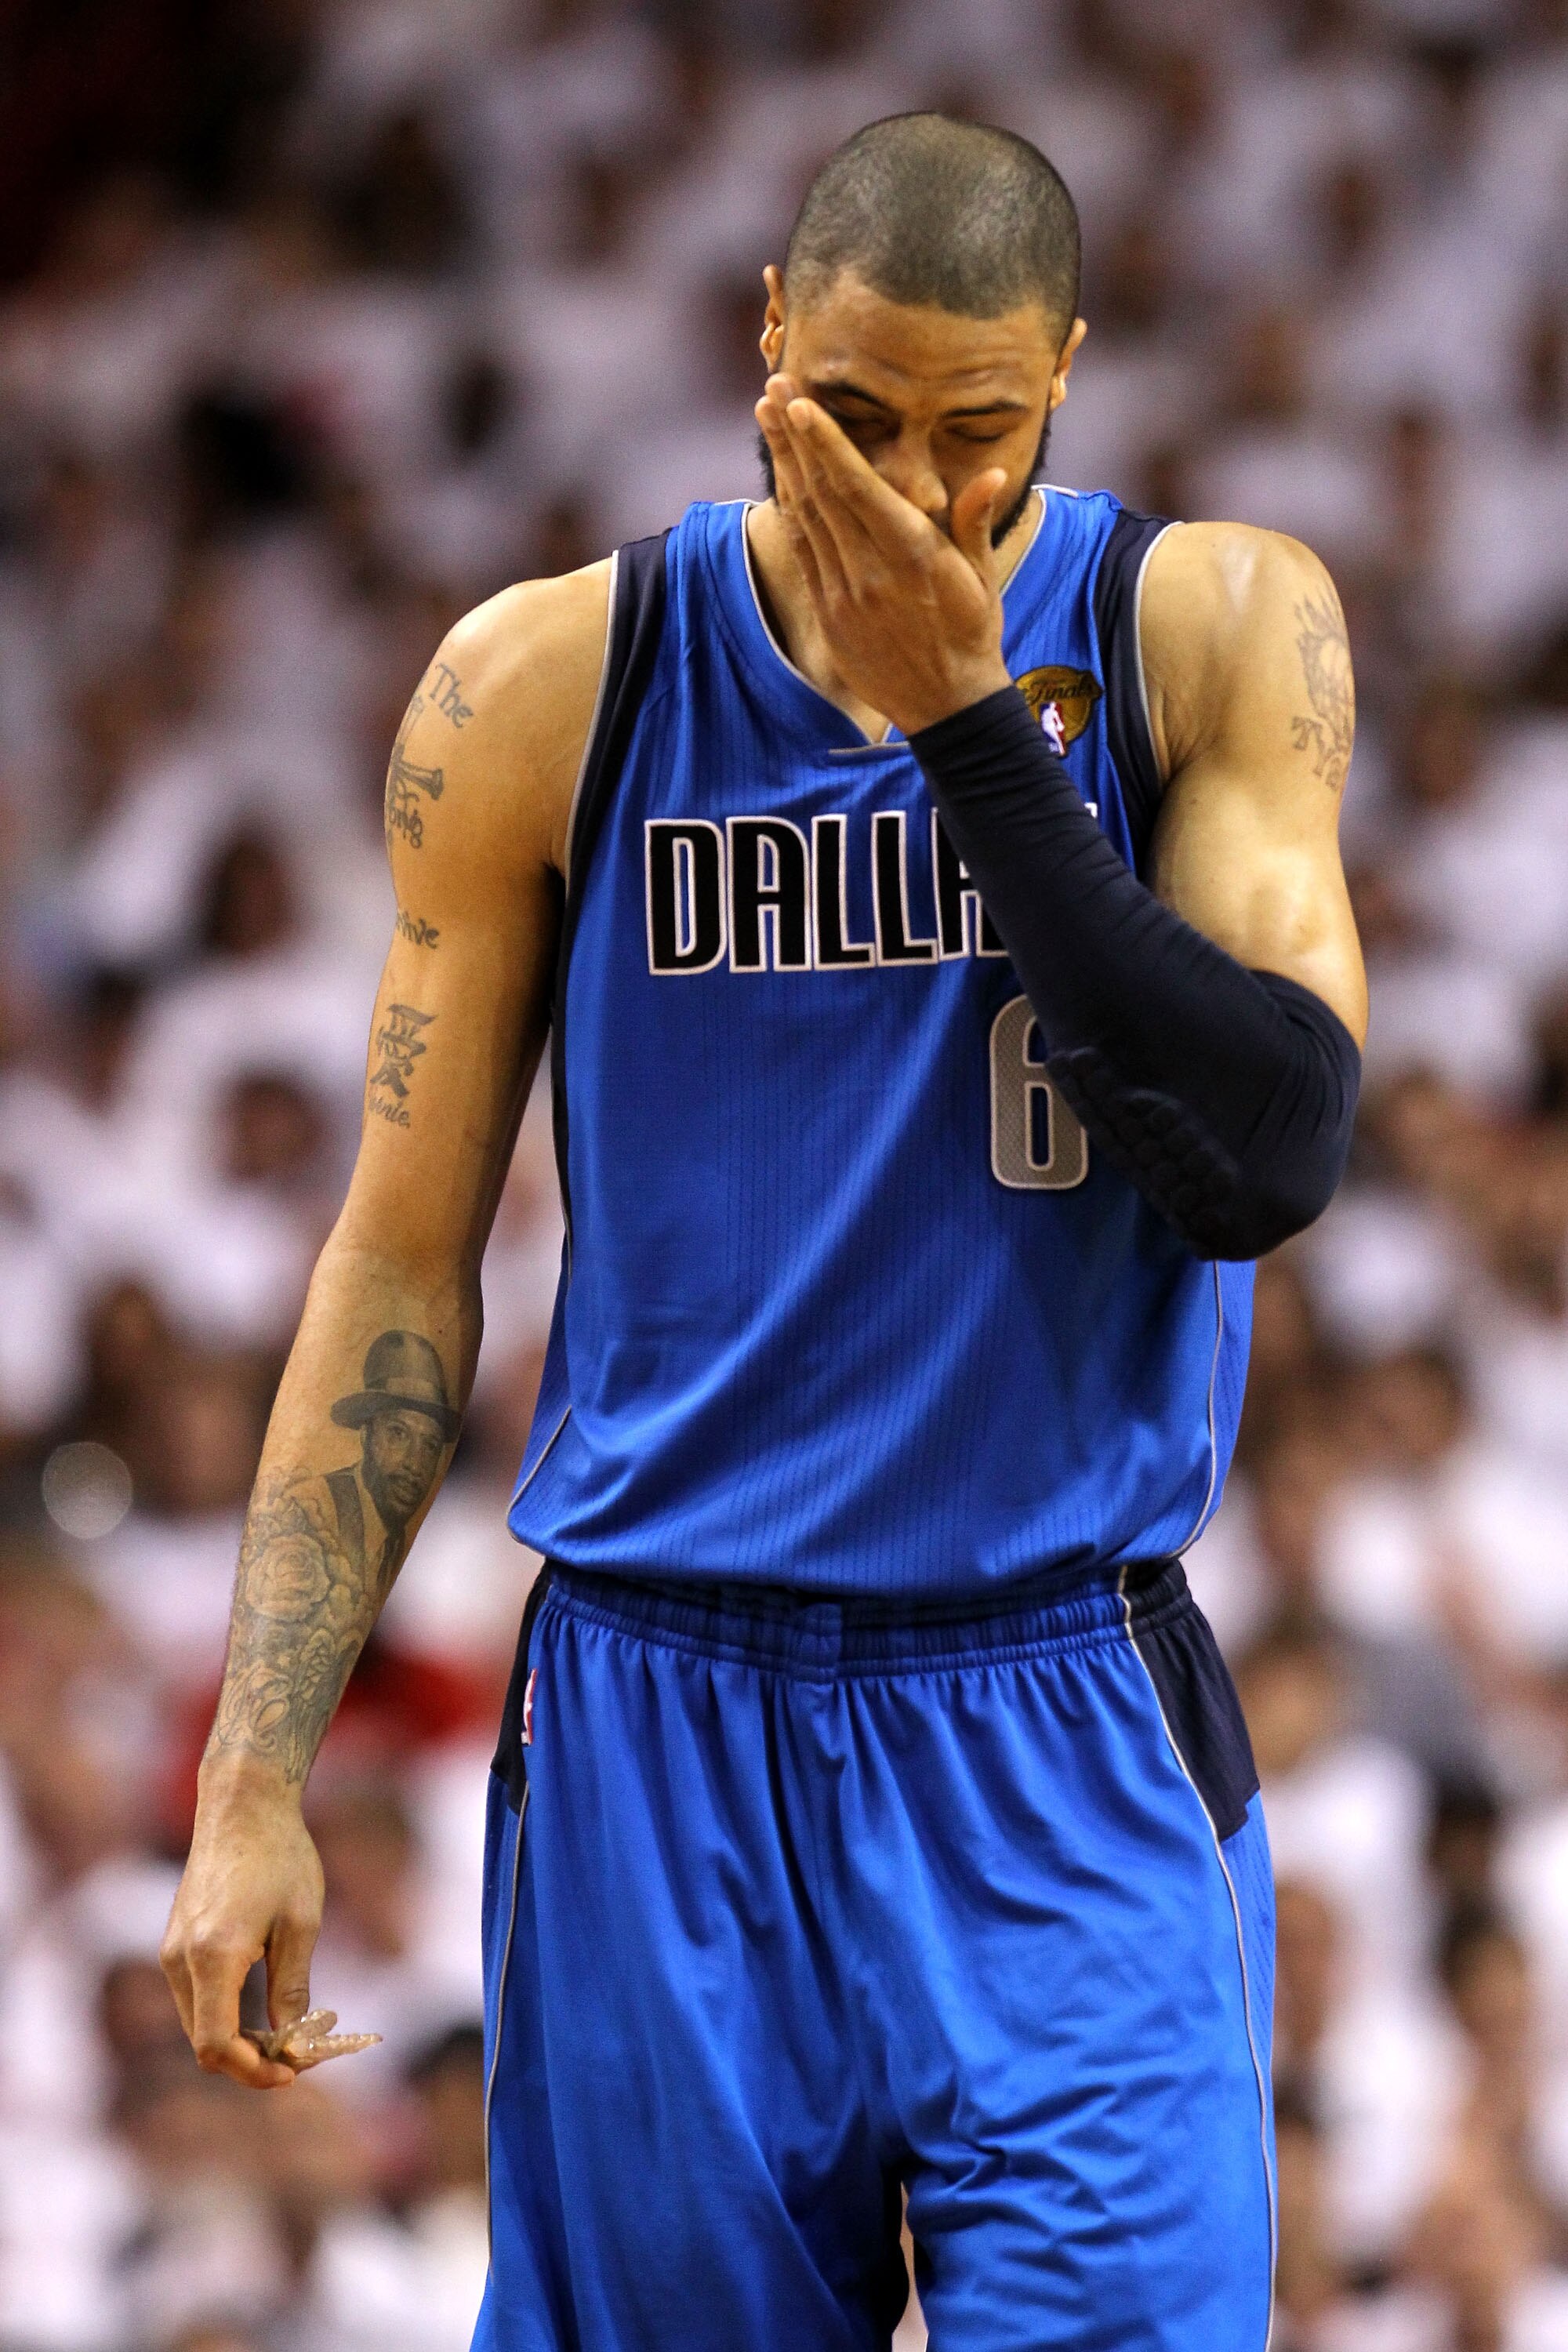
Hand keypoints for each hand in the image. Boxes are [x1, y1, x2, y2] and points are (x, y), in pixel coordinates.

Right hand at [161, 1766, 325, 2089]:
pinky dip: (224, 2016)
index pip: (217, 2044)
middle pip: (204, 2043)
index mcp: (212, 1956)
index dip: (252, 2071)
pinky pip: (194, 2000)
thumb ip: (293, 1990)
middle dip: (249, 2062)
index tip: (292, 2073)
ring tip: (288, 2035)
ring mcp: (171, 1950)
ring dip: (237, 2041)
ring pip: (197, 2025)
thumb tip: (295, 2048)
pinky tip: (262, 2009)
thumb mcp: (301, 1925)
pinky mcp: (175, 1942)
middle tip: (299, 2059)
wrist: (243, 1804)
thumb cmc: (281, 1857)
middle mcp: (180, 1959)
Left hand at [754, 374, 1013, 735]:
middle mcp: (870, 571)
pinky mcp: (829, 613)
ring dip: (783, 463)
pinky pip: (803, 550)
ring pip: (804, 516)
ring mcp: (843, 594)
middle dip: (795, 436)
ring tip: (767, 416)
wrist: (947, 706)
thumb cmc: (972, 634)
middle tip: (773, 387)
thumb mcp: (982, 577)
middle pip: (821, 491)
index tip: (801, 404)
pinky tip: (780, 475)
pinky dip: (789, 508)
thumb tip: (994, 471)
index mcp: (911, 555)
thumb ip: (975, 521)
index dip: (825, 443)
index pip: (858, 487)